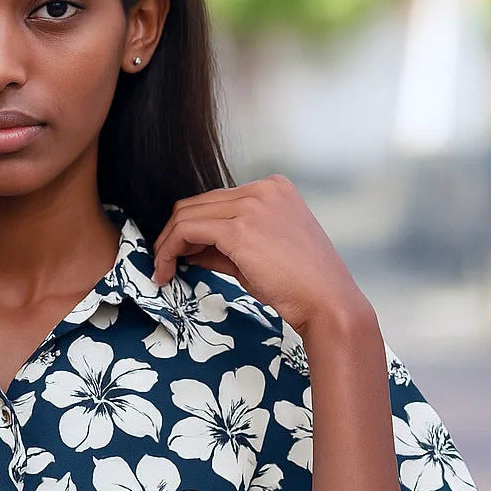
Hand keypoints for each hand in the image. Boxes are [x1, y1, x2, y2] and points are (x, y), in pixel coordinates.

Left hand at [151, 174, 371, 336]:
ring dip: (167, 244)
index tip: (179, 254)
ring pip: (186, 215)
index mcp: (273, 188)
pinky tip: (167, 271)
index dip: (191, 228)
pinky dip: (169, 250)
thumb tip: (188, 250)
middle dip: (173, 234)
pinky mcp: (240, 228)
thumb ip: (222, 246)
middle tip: (163, 264)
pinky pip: (187, 231)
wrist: (327, 302)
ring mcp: (252, 205)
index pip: (215, 201)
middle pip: (196, 204)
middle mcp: (262, 188)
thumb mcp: (257, 256)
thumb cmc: (299, 284)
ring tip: (163, 270)